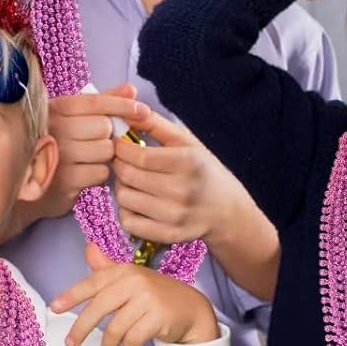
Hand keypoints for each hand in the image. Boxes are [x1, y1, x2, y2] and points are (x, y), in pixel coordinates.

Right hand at [36, 85, 151, 219]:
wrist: (24, 183)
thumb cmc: (53, 144)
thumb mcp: (70, 117)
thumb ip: (101, 102)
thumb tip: (130, 90)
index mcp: (55, 109)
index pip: (95, 102)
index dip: (122, 105)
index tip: (142, 110)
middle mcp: (54, 129)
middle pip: (104, 127)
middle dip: (106, 136)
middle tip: (93, 141)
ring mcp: (59, 156)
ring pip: (105, 151)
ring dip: (103, 156)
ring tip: (87, 158)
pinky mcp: (66, 181)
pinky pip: (101, 172)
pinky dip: (97, 174)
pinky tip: (83, 173)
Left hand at [51, 243, 220, 345]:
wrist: (192, 310)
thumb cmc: (155, 295)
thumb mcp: (131, 279)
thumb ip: (108, 268)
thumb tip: (88, 248)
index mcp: (125, 271)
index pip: (93, 283)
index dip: (72, 295)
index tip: (54, 308)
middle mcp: (136, 281)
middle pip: (100, 307)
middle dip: (82, 327)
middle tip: (71, 344)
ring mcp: (149, 299)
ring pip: (116, 327)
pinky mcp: (159, 317)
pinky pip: (133, 338)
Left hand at [111, 108, 259, 247]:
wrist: (227, 211)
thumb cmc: (202, 170)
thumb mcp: (186, 141)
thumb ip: (155, 124)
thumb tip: (125, 110)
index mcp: (187, 162)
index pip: (138, 156)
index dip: (120, 149)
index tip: (119, 145)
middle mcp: (182, 190)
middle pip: (128, 177)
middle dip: (118, 166)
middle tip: (122, 162)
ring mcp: (176, 216)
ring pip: (125, 199)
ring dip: (121, 188)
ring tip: (132, 182)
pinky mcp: (169, 235)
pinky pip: (129, 223)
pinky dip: (126, 212)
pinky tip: (136, 203)